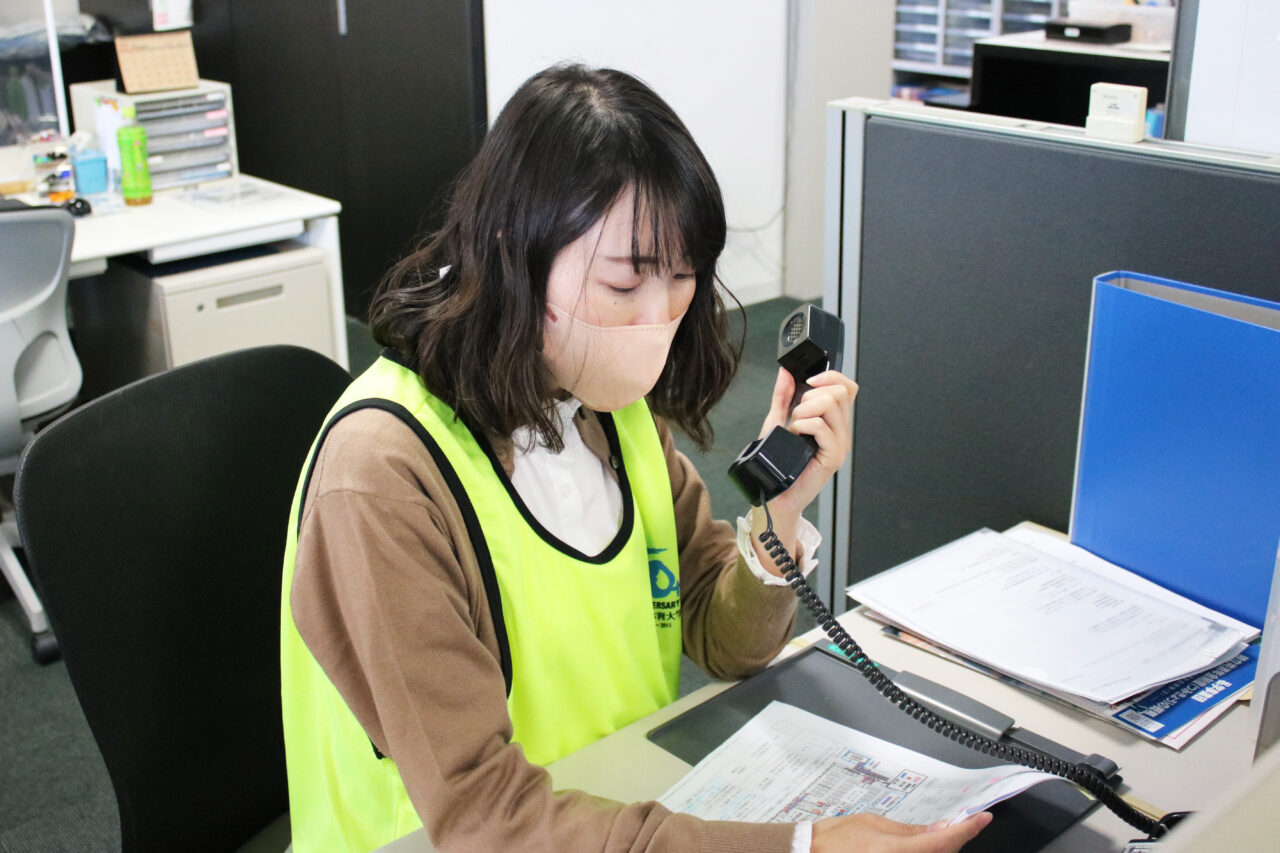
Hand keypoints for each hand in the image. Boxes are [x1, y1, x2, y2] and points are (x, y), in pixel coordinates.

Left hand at [750, 367, 857, 573]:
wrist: (775, 493)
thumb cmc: (778, 462)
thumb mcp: (777, 421)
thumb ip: (783, 396)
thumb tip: (786, 373)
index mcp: (833, 421)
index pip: (847, 387)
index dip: (831, 376)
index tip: (809, 380)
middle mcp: (841, 431)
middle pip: (840, 392)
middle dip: (811, 396)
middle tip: (796, 414)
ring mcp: (840, 444)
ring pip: (830, 405)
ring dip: (804, 410)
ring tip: (795, 427)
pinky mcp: (833, 457)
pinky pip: (821, 427)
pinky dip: (803, 425)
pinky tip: (795, 436)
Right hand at [811, 812, 991, 852]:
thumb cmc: (835, 840)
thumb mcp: (873, 823)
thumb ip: (910, 830)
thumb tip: (938, 828)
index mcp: (899, 850)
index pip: (945, 840)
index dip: (968, 828)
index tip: (982, 818)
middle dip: (955, 838)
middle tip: (962, 821)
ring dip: (942, 846)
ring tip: (942, 831)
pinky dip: (928, 852)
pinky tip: (926, 844)